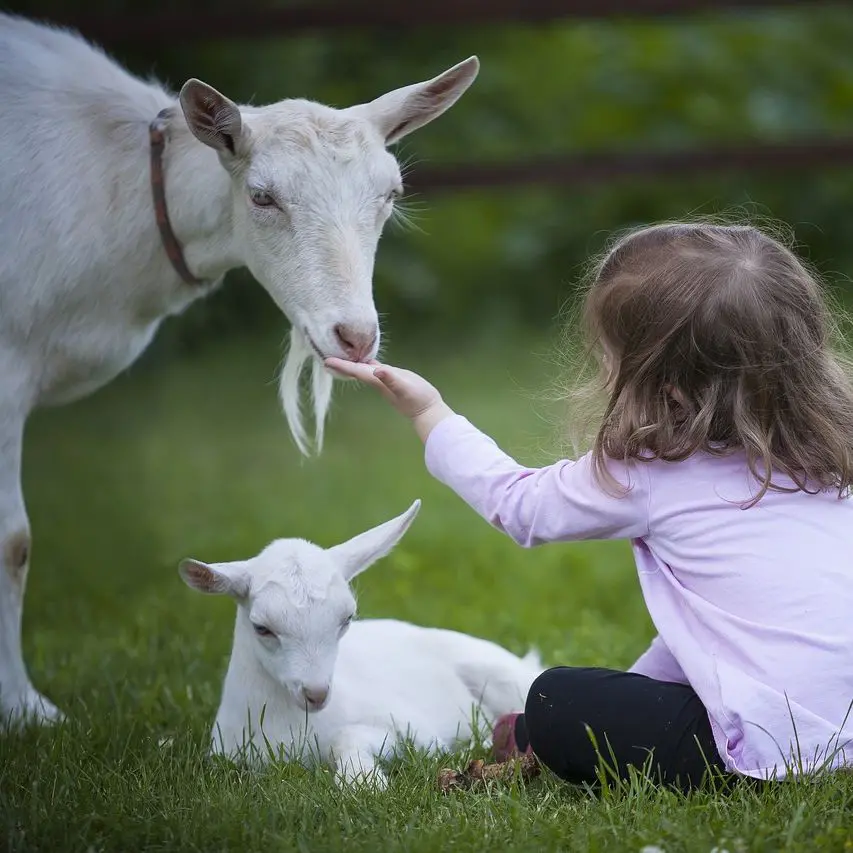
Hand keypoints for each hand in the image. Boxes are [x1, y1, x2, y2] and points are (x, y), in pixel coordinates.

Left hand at [324, 358, 454, 441]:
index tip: (326, 360)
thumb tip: (378, 370)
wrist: (428, 410)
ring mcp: (384, 381)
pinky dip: (367, 363)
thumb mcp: (405, 387)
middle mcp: (377, 381)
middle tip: (326, 357)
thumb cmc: (418, 399)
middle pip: (355, 371)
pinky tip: (365, 359)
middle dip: (342, 365)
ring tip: (341, 356)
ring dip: (352, 363)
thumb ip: (391, 379)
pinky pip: (375, 369)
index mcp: (377, 381)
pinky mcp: (392, 379)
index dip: (341, 365)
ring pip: (363, 370)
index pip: (356, 371)